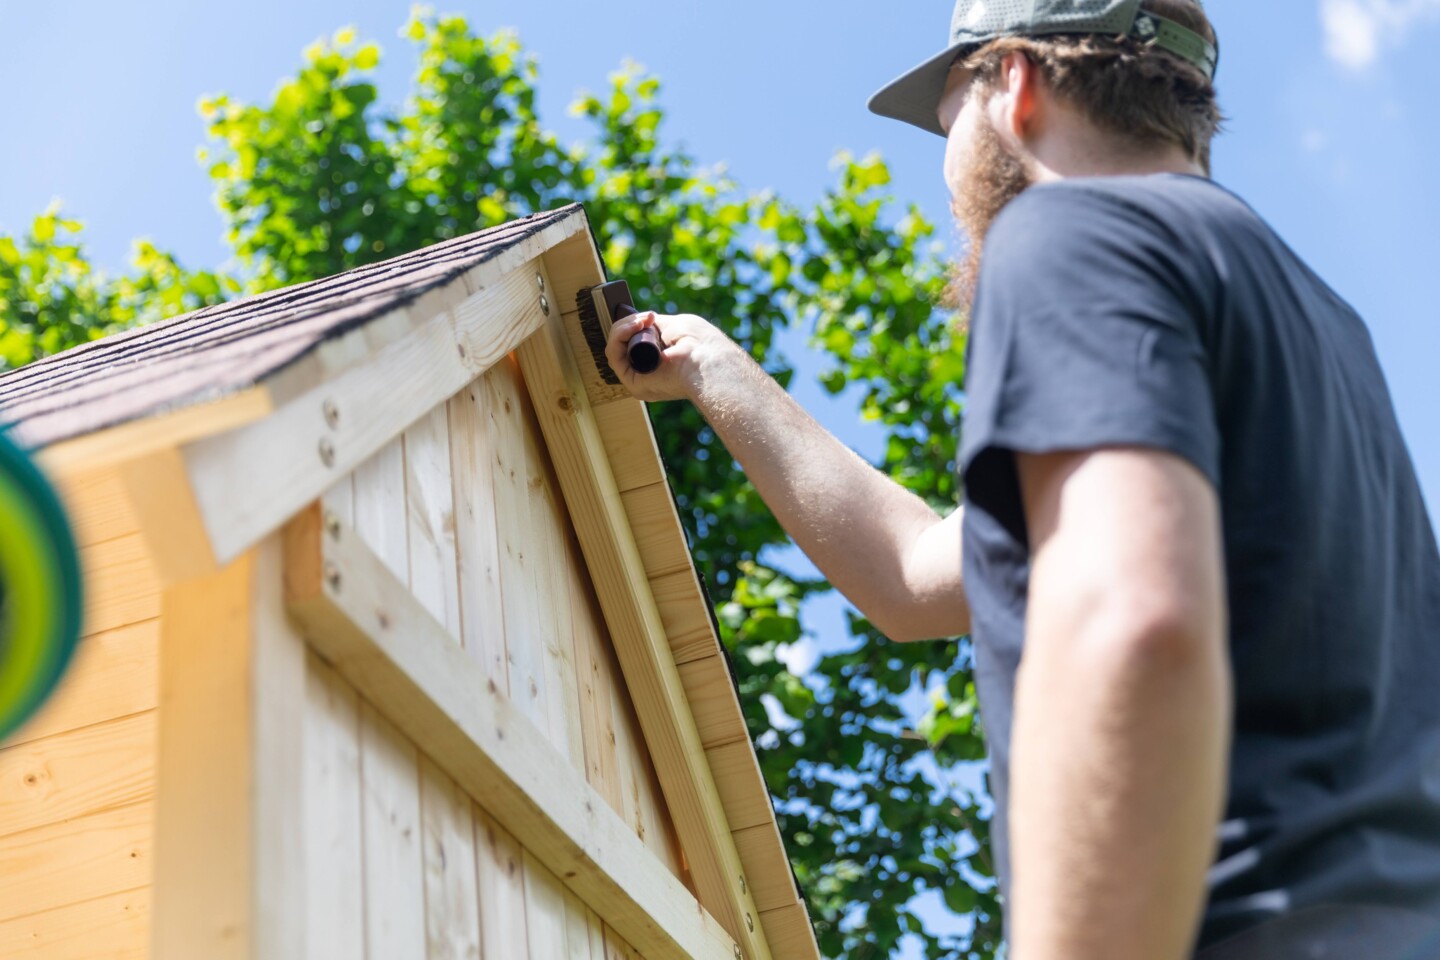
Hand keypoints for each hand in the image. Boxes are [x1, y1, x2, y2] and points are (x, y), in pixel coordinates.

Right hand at [604, 310, 737, 402]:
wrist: (706, 359)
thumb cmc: (699, 343)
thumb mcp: (674, 327)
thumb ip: (656, 325)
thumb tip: (639, 321)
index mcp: (660, 363)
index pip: (634, 343)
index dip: (634, 326)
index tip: (648, 316)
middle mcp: (649, 374)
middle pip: (622, 345)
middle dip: (628, 324)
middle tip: (647, 317)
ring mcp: (640, 380)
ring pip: (615, 349)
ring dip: (623, 327)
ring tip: (641, 321)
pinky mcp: (633, 384)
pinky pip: (614, 355)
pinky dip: (619, 337)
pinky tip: (634, 327)